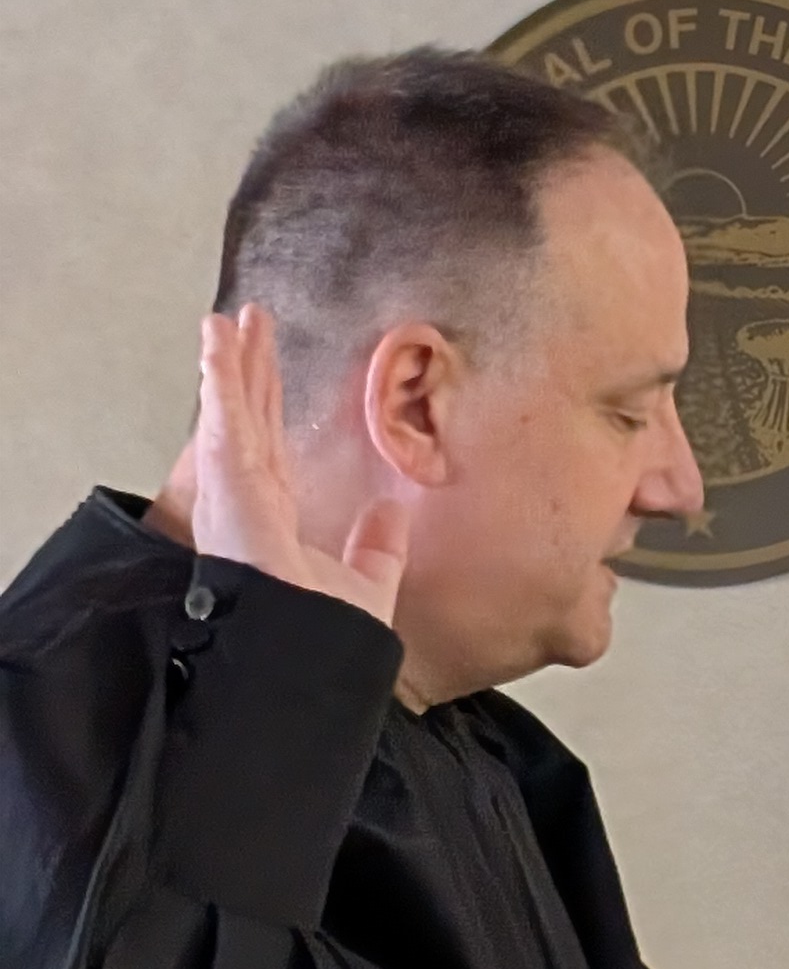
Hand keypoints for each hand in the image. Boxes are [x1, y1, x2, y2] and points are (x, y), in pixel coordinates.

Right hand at [151, 309, 406, 627]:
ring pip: (227, 411)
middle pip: (244, 415)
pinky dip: (219, 377)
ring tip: (222, 318)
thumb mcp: (365, 581)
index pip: (268, 440)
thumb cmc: (324, 631)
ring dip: (224, 362)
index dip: (263, 398)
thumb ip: (377, 546)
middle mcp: (248, 496)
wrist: (309, 650)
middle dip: (242, 368)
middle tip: (242, 320)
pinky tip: (218, 339)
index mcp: (274, 510)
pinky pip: (221, 419)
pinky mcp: (228, 483)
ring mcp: (233, 489)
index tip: (263, 360)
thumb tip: (389, 510)